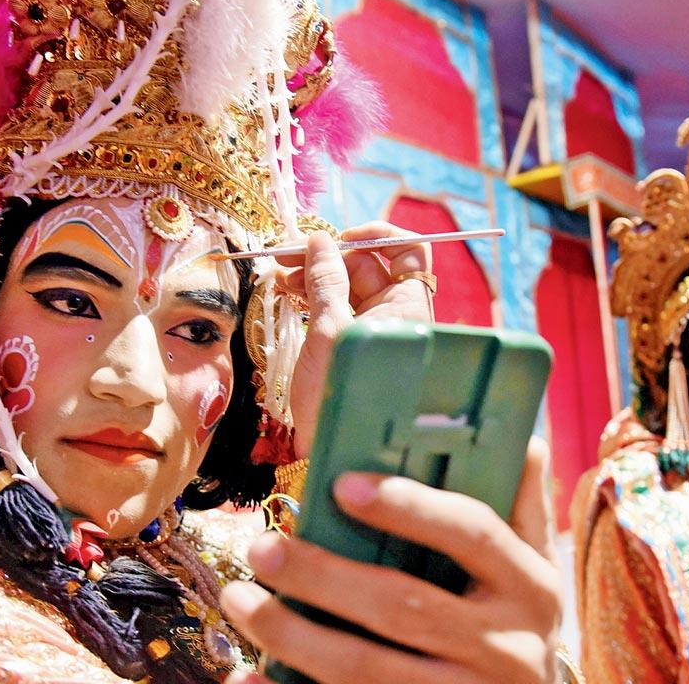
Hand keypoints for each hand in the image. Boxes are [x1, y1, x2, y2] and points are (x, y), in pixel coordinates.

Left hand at [220, 438, 563, 683]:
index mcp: (531, 588)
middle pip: (404, 607)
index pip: (471, 534)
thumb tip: (518, 437)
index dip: (409, 507)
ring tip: (240, 600)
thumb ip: (521, 505)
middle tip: (262, 548)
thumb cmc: (519, 624)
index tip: (342, 485)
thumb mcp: (536, 567)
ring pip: (367, 670)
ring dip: (293, 636)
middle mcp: (508, 648)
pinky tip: (248, 677)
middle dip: (323, 577)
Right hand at [281, 223, 433, 456]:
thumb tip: (319, 241)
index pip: (408, 250)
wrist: (330, 452)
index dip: (375, 236)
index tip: (336, 240)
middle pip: (370, 266)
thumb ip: (324, 281)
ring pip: (348, 286)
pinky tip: (286, 292)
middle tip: (288, 257)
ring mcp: (375, 330)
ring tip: (280, 276)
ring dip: (315, 275)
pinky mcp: (353, 345)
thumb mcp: (328, 332)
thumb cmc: (336, 395)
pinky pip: (337, 307)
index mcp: (409, 307)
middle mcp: (398, 315)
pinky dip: (313, 296)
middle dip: (329, 256)